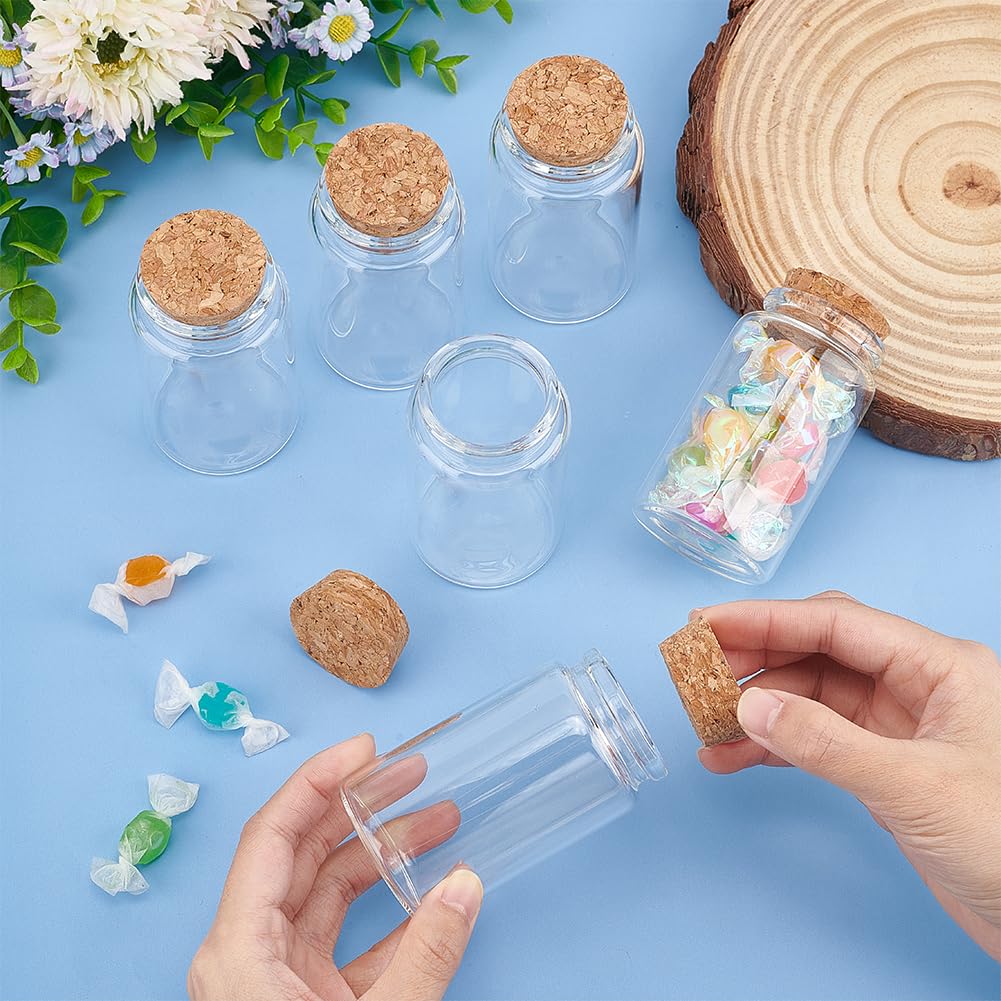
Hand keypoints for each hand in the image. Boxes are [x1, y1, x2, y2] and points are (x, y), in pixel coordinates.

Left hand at [188, 734, 482, 1000]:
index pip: (272, 834)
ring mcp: (276, 978)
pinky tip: (433, 898)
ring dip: (386, 856)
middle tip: (413, 772)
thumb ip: (424, 955)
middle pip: (304, 852)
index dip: (319, 780)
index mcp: (239, 948)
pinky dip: (392, 918)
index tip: (366, 748)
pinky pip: (347, 943)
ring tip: (440, 823)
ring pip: (330, 894)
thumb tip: (466, 886)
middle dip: (364, 806)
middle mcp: (249, 953)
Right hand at [697, 592, 1000, 959]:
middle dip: (754, 658)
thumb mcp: (914, 787)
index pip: (836, 623)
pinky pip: (816, 740)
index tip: (706, 621)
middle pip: (817, 652)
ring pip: (809, 697)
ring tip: (704, 724)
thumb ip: (827, 743)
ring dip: (756, 709)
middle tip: (694, 668)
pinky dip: (773, 747)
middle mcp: (916, 684)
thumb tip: (749, 708)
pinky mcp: (885, 765)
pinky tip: (732, 758)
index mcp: (939, 665)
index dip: (765, 618)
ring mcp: (898, 724)